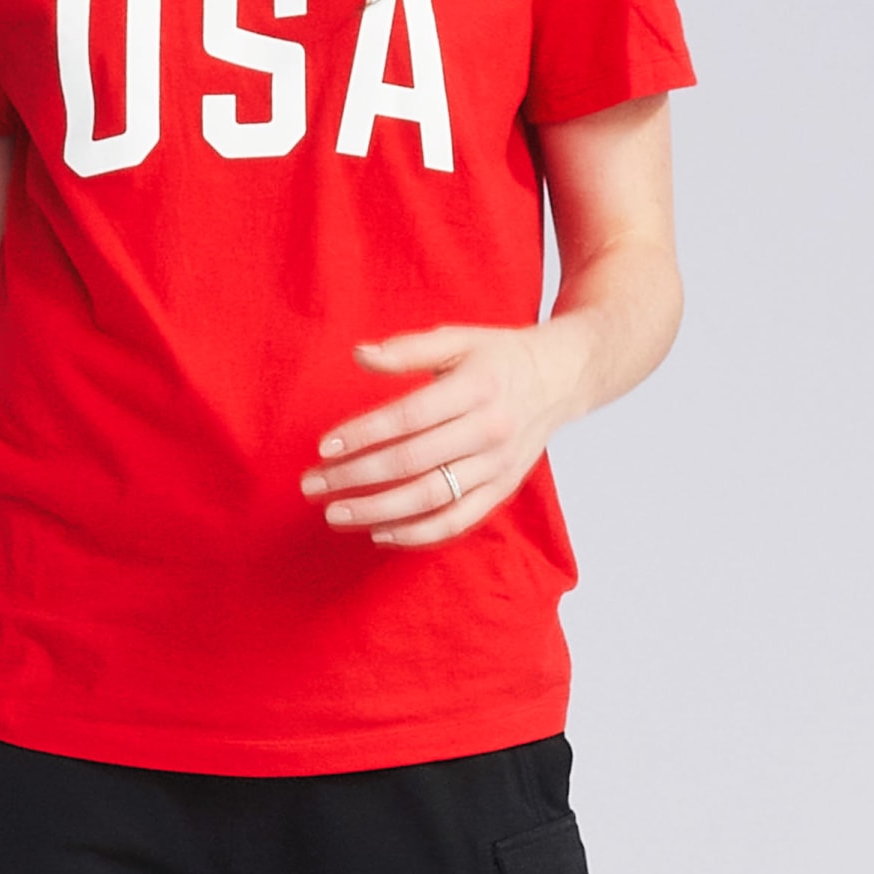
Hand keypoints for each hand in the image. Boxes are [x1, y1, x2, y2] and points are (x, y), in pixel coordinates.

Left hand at [299, 322, 586, 548]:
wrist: (561, 379)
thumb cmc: (498, 356)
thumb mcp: (458, 338)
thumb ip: (408, 350)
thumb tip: (359, 355)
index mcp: (476, 388)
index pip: (408, 418)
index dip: (362, 435)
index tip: (323, 447)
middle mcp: (490, 430)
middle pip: (412, 463)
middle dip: (355, 477)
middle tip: (312, 485)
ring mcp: (498, 466)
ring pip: (431, 499)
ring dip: (378, 512)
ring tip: (334, 514)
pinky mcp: (503, 490)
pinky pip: (457, 522)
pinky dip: (418, 534)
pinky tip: (380, 534)